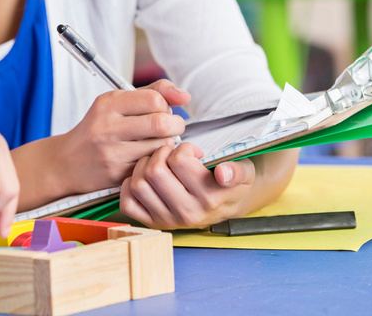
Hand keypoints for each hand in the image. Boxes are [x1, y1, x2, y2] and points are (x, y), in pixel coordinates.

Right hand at [54, 80, 189, 195]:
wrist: (67, 162)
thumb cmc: (98, 128)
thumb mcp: (117, 103)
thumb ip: (153, 92)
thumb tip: (185, 96)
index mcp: (108, 103)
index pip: (154, 99)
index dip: (167, 106)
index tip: (163, 111)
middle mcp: (107, 126)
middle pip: (161, 124)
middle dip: (175, 126)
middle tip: (170, 128)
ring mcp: (112, 152)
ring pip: (160, 147)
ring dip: (166, 145)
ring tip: (156, 143)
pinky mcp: (117, 173)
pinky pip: (151, 164)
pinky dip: (155, 160)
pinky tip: (145, 157)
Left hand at [118, 142, 255, 228]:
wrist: (225, 206)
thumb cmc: (230, 184)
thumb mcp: (244, 173)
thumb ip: (237, 171)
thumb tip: (223, 173)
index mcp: (209, 198)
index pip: (179, 161)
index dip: (183, 148)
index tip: (191, 151)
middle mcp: (187, 213)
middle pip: (154, 171)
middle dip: (160, 153)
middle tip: (170, 153)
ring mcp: (168, 220)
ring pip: (139, 183)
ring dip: (144, 166)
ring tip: (159, 163)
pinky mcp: (153, 223)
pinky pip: (128, 203)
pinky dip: (130, 186)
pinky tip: (145, 178)